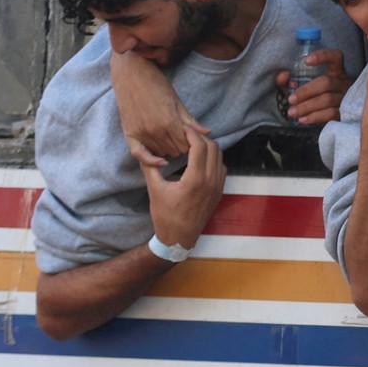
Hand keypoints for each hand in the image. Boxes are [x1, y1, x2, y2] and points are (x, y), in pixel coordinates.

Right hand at [112, 51, 205, 167]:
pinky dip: (150, 160)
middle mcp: (154, 130)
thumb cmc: (157, 83)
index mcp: (169, 121)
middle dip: (182, 147)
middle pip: (175, 151)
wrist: (131, 73)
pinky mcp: (129, 134)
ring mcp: (141, 133)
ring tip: (172, 142)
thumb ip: (190, 120)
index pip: (186, 144)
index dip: (192, 143)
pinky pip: (139, 155)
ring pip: (161, 153)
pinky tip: (160, 161)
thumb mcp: (177, 100)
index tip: (194, 140)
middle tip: (184, 140)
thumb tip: (207, 133)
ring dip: (168, 149)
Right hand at [144, 130, 225, 248]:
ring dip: (208, 147)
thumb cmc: (165, 216)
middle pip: (213, 147)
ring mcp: (218, 186)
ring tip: (192, 144)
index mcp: (196, 179)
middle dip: (200, 137)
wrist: (179, 238)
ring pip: (219, 156)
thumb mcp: (154, 190)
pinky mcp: (220, 191)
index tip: (182, 128)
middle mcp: (211, 181)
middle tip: (186, 134)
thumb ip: (150, 168)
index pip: (199, 146)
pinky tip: (199, 159)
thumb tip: (146, 151)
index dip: (191, 134)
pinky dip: (213, 158)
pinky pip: (221, 167)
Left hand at [278, 47, 351, 124]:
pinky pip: (330, 114)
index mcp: (336, 72)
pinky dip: (314, 117)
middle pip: (326, 82)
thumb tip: (282, 76)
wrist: (330, 121)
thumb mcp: (300, 89)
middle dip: (306, 91)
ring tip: (292, 112)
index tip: (306, 61)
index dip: (323, 56)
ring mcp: (346, 98)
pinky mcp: (345, 113)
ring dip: (307, 107)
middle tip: (291, 100)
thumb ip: (289, 82)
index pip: (335, 57)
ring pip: (327, 100)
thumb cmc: (313, 99)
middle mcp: (344, 83)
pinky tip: (302, 119)